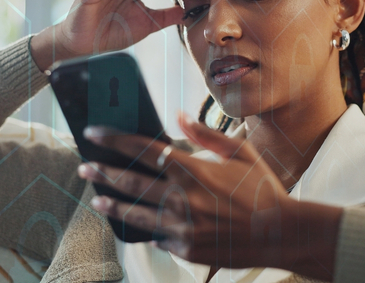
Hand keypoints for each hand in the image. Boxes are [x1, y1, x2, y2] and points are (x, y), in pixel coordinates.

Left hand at [77, 114, 341, 279]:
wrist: (280, 232)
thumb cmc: (261, 187)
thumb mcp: (239, 151)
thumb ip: (205, 133)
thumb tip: (178, 115)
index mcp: (193, 170)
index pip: (144, 149)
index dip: (115, 139)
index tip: (94, 133)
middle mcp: (182, 198)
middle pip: (131, 182)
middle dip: (103, 172)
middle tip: (84, 165)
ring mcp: (182, 227)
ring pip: (135, 214)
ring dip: (112, 204)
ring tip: (94, 198)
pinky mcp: (186, 249)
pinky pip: (157, 237)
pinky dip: (144, 227)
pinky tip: (132, 222)